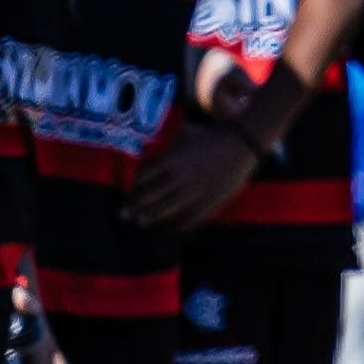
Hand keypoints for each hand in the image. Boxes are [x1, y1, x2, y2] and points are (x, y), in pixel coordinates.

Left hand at [128, 111, 264, 232]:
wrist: (241, 145)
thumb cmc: (209, 136)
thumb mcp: (183, 132)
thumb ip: (164, 142)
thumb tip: (143, 147)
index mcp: (172, 159)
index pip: (145, 177)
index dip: (134, 187)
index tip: (128, 194)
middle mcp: (180, 176)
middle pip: (151, 195)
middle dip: (135, 207)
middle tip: (122, 215)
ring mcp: (195, 191)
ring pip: (167, 208)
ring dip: (151, 217)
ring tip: (140, 222)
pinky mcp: (209, 201)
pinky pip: (190, 218)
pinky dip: (178, 226)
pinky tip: (169, 230)